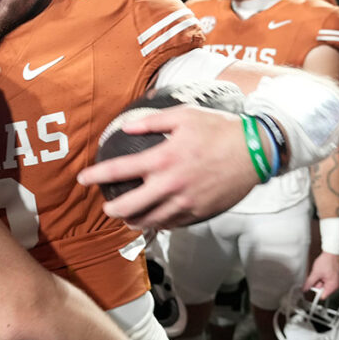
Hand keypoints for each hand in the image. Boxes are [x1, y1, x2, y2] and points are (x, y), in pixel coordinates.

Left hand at [77, 105, 259, 229]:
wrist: (255, 151)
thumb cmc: (219, 129)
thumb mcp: (183, 116)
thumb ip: (150, 122)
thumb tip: (126, 127)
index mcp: (162, 158)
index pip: (119, 170)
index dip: (96, 176)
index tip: (82, 179)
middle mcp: (170, 184)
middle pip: (129, 206)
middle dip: (112, 210)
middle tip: (106, 208)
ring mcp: (185, 201)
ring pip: (150, 220)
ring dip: (133, 221)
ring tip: (127, 217)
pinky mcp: (199, 212)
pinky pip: (172, 223)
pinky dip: (159, 223)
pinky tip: (154, 219)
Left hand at [302, 252, 338, 297]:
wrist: (332, 253)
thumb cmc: (326, 261)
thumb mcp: (315, 273)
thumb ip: (309, 283)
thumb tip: (305, 289)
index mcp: (333, 286)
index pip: (323, 296)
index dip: (315, 293)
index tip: (310, 289)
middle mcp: (337, 286)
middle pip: (323, 291)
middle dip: (317, 284)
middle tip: (315, 276)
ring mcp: (337, 282)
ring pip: (325, 285)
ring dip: (320, 281)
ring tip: (319, 272)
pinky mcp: (336, 278)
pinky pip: (328, 282)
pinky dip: (323, 278)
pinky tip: (322, 272)